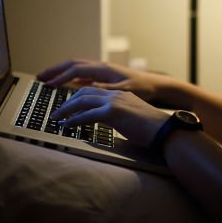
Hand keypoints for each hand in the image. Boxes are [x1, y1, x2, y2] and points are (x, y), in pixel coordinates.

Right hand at [37, 59, 166, 102]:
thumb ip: (106, 89)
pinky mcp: (105, 76)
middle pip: (72, 65)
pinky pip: (84, 74)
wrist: (156, 85)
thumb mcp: (124, 90)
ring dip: (62, 72)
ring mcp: (103, 71)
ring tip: (48, 79)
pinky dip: (72, 78)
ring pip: (77, 68)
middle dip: (55, 70)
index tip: (47, 85)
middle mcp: (101, 67)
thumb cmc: (143, 88)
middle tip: (39, 77)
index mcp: (104, 69)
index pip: (76, 71)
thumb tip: (88, 88)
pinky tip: (67, 85)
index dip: (60, 77)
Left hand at [49, 87, 168, 145]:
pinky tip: (67, 125)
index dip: (77, 97)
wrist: (164, 131)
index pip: (93, 91)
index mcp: (121, 94)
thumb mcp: (131, 119)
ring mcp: (115, 101)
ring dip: (66, 110)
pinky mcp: (114, 112)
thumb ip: (118, 117)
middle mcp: (116, 94)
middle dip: (67, 102)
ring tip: (56, 118)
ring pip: (83, 101)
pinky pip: (87, 115)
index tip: (67, 106)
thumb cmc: (151, 129)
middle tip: (57, 112)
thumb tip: (106, 123)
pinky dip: (74, 120)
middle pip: (84, 93)